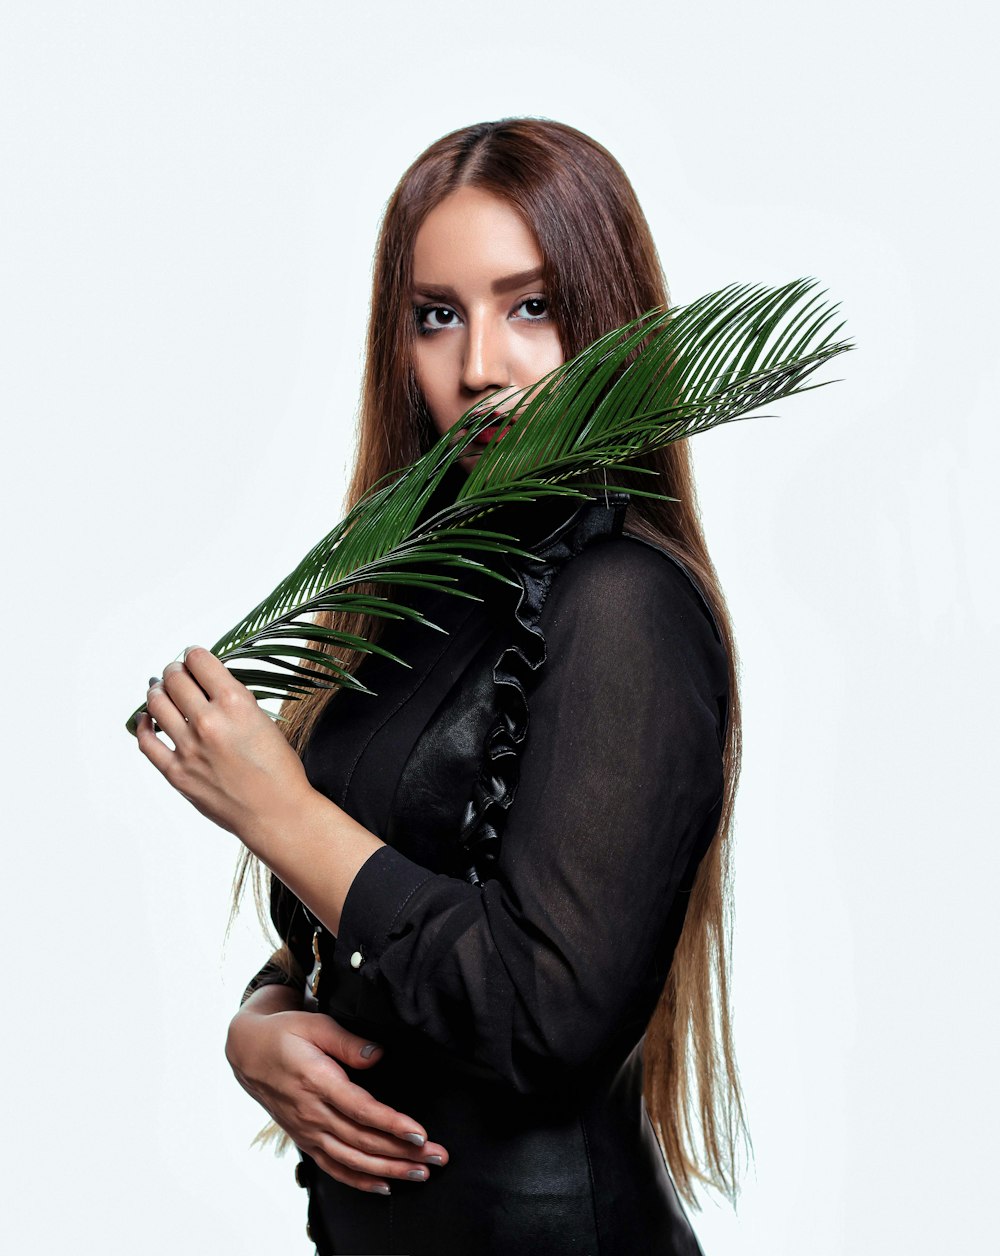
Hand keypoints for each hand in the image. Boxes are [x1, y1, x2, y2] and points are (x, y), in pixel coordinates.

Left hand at [136, 647, 311, 843]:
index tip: (194, 656)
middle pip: (174, 678)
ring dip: (157, 691)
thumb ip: (233, 702)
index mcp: (236, 703)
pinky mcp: (177, 773)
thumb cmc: (279, 770)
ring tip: (161, 689)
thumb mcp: (264, 721)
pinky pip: (146, 741)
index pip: (199, 660)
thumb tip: (205, 686)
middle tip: (177, 672)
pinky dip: (142, 724)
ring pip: (156, 703)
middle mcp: (208, 721)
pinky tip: (146, 718)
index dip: (194, 654)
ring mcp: (189, 748)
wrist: (277, 813)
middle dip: (175, 670)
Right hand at [227, 987, 448, 1193]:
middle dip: (403, 1151)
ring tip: (420, 1173)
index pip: (360, 1110)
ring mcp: (307, 1130)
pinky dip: (359, 1180)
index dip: (391, 1124)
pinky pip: (333, 1167)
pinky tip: (385, 1186)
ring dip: (388, 1169)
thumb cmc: (285, 1034)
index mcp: (317, 1082)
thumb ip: (347, 1041)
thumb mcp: (315, 1025)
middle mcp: (312, 1113)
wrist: (248, 1052)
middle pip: (362, 1140)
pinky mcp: (305, 1139)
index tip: (420, 1133)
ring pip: (352, 1159)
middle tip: (437, 1156)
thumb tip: (378, 1054)